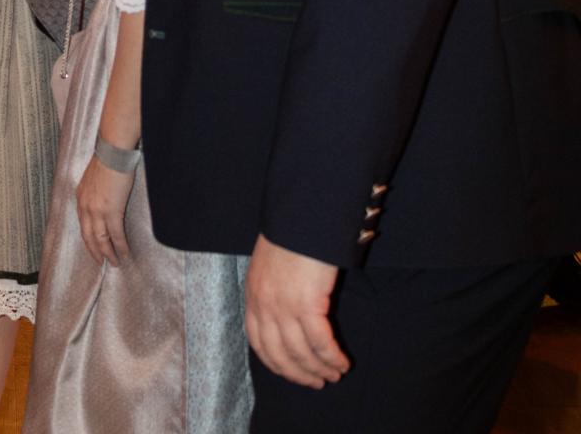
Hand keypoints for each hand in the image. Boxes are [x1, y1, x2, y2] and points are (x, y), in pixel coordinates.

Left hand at [75, 154, 133, 266]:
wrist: (113, 154)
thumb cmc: (106, 161)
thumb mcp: (92, 179)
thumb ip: (93, 192)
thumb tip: (100, 200)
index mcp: (81, 198)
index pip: (83, 225)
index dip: (88, 239)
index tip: (93, 248)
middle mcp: (85, 207)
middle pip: (89, 236)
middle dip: (96, 252)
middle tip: (102, 263)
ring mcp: (97, 211)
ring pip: (101, 239)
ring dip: (108, 253)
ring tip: (115, 262)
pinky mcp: (112, 211)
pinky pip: (116, 235)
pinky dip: (120, 246)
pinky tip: (125, 252)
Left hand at [245, 232, 348, 387]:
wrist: (301, 214)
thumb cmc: (291, 234)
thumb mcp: (270, 263)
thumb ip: (272, 288)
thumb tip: (286, 313)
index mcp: (253, 294)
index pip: (258, 342)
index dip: (277, 363)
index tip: (293, 373)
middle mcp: (264, 305)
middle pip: (279, 355)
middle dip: (299, 373)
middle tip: (317, 381)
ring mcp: (283, 306)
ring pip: (301, 353)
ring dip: (320, 369)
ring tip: (335, 373)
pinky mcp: (306, 304)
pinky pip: (320, 343)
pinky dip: (332, 357)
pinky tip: (342, 362)